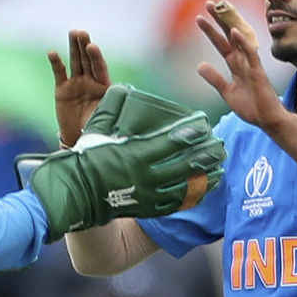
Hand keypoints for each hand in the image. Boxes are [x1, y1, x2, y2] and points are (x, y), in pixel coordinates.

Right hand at [30, 97, 225, 241]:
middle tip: (219, 144)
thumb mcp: (96, 128)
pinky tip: (203, 188)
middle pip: (187, 164)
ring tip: (219, 167)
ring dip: (205, 176)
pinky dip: (193, 195)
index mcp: (137, 153)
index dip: (192, 131)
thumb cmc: (86, 157)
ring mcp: (150, 195)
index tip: (204, 123)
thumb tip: (125, 88)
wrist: (77, 193)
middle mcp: (148, 176)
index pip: (174, 141)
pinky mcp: (149, 208)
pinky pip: (178, 203)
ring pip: (187, 186)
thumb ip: (112, 107)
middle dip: (206, 154)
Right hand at [48, 30, 110, 145]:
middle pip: (88, 60)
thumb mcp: (105, 117)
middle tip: (82, 32)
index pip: (100, 68)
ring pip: (75, 62)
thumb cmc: (97, 129)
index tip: (92, 47)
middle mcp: (91, 82)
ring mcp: (76, 84)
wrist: (80, 140)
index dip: (96, 57)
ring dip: (74, 47)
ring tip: (73, 32)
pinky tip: (52, 52)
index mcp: (104, 87)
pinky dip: (56, 63)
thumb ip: (107, 105)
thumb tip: (116, 96)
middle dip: (84, 45)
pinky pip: (59, 73)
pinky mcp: (62, 89)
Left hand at [196, 0, 288, 132]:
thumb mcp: (227, 91)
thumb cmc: (251, 106)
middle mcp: (243, 61)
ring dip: (229, 24)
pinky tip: (235, 32)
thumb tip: (200, 66)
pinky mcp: (258, 72)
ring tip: (219, 10)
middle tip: (208, 4)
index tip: (200, 18)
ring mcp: (251, 65)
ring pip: (239, 40)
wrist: (267, 120)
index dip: (211, 31)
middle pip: (229, 36)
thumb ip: (215, 78)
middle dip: (219, 20)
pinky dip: (243, 43)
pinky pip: (250, 54)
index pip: (221, 44)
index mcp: (235, 65)